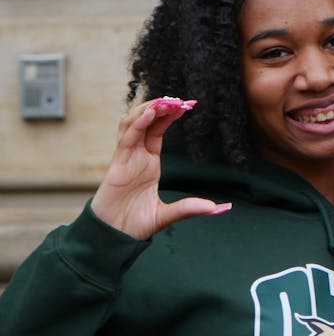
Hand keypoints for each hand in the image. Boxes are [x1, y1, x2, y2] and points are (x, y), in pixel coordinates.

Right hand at [90, 98, 230, 239]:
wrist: (114, 237)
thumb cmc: (134, 223)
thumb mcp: (168, 214)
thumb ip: (191, 208)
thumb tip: (219, 208)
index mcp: (148, 162)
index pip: (158, 129)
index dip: (169, 115)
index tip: (187, 105)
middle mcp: (136, 156)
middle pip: (146, 121)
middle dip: (161, 106)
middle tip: (180, 98)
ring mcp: (126, 158)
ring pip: (133, 123)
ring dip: (148, 109)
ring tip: (167, 100)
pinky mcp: (118, 165)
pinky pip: (126, 139)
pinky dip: (137, 124)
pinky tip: (150, 114)